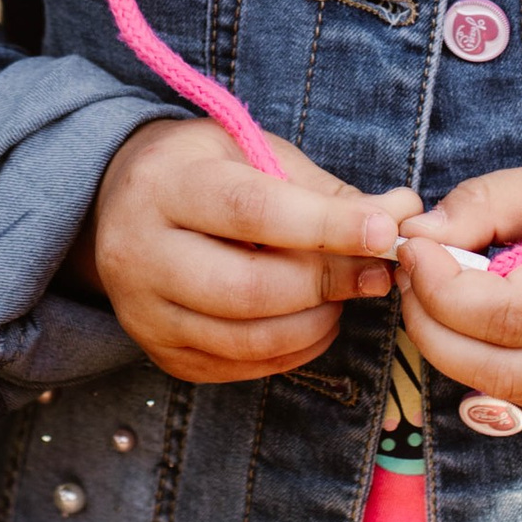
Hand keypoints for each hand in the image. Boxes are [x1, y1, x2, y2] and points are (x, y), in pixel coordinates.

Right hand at [70, 115, 419, 383]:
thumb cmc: (205, 171)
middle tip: (375, 274)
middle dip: (326, 283)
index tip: (383, 232)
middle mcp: (140, 252)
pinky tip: (312, 319)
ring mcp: (145, 312)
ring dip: (315, 322)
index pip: (250, 211)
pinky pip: (241, 368)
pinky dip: (293, 350)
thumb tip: (400, 216)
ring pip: (247, 338)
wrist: (121, 204)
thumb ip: (324, 190)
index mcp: (164, 185)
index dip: (323, 226)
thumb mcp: (254, 153)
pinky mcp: (162, 354)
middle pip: (248, 287)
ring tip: (344, 295)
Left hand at [399, 154, 521, 419]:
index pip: (511, 313)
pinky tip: (468, 318)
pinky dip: (477, 363)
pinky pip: (517, 397)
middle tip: (409, 272)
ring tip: (431, 291)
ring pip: (502, 393)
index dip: (444, 288)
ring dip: (447, 347)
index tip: (415, 247)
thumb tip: (420, 233)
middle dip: (432, 324)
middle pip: (499, 369)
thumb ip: (493, 201)